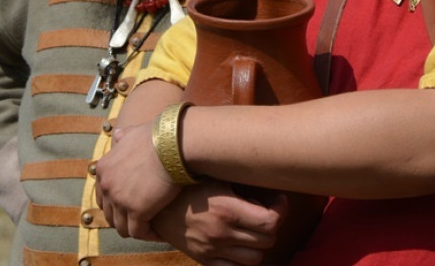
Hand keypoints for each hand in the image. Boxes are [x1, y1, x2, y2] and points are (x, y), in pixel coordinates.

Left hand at [96, 120, 182, 239]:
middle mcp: (107, 186)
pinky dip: (148, 235)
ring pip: (122, 227)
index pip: (102, 196)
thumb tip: (117, 133)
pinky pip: (138, 233)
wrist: (172, 144)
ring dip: (135, 229)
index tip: (130, 206)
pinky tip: (158, 232)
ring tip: (150, 228)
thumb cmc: (157, 136)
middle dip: (124, 219)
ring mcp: (119, 200)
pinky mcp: (136, 211)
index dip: (115, 204)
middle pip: (110, 214)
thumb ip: (123, 136)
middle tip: (140, 220)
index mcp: (103, 169)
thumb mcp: (133, 133)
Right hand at [152, 181, 286, 265]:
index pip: (271, 221)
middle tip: (265, 212)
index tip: (278, 200)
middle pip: (268, 240)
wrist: (154, 202)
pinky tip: (239, 243)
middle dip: (271, 225)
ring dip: (259, 244)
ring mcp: (212, 250)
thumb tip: (269, 183)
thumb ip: (241, 184)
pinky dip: (242, 259)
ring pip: (255, 258)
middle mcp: (222, 233)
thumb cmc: (187, 183)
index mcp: (227, 209)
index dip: (281, 210)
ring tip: (252, 228)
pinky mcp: (203, 259)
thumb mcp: (215, 176)